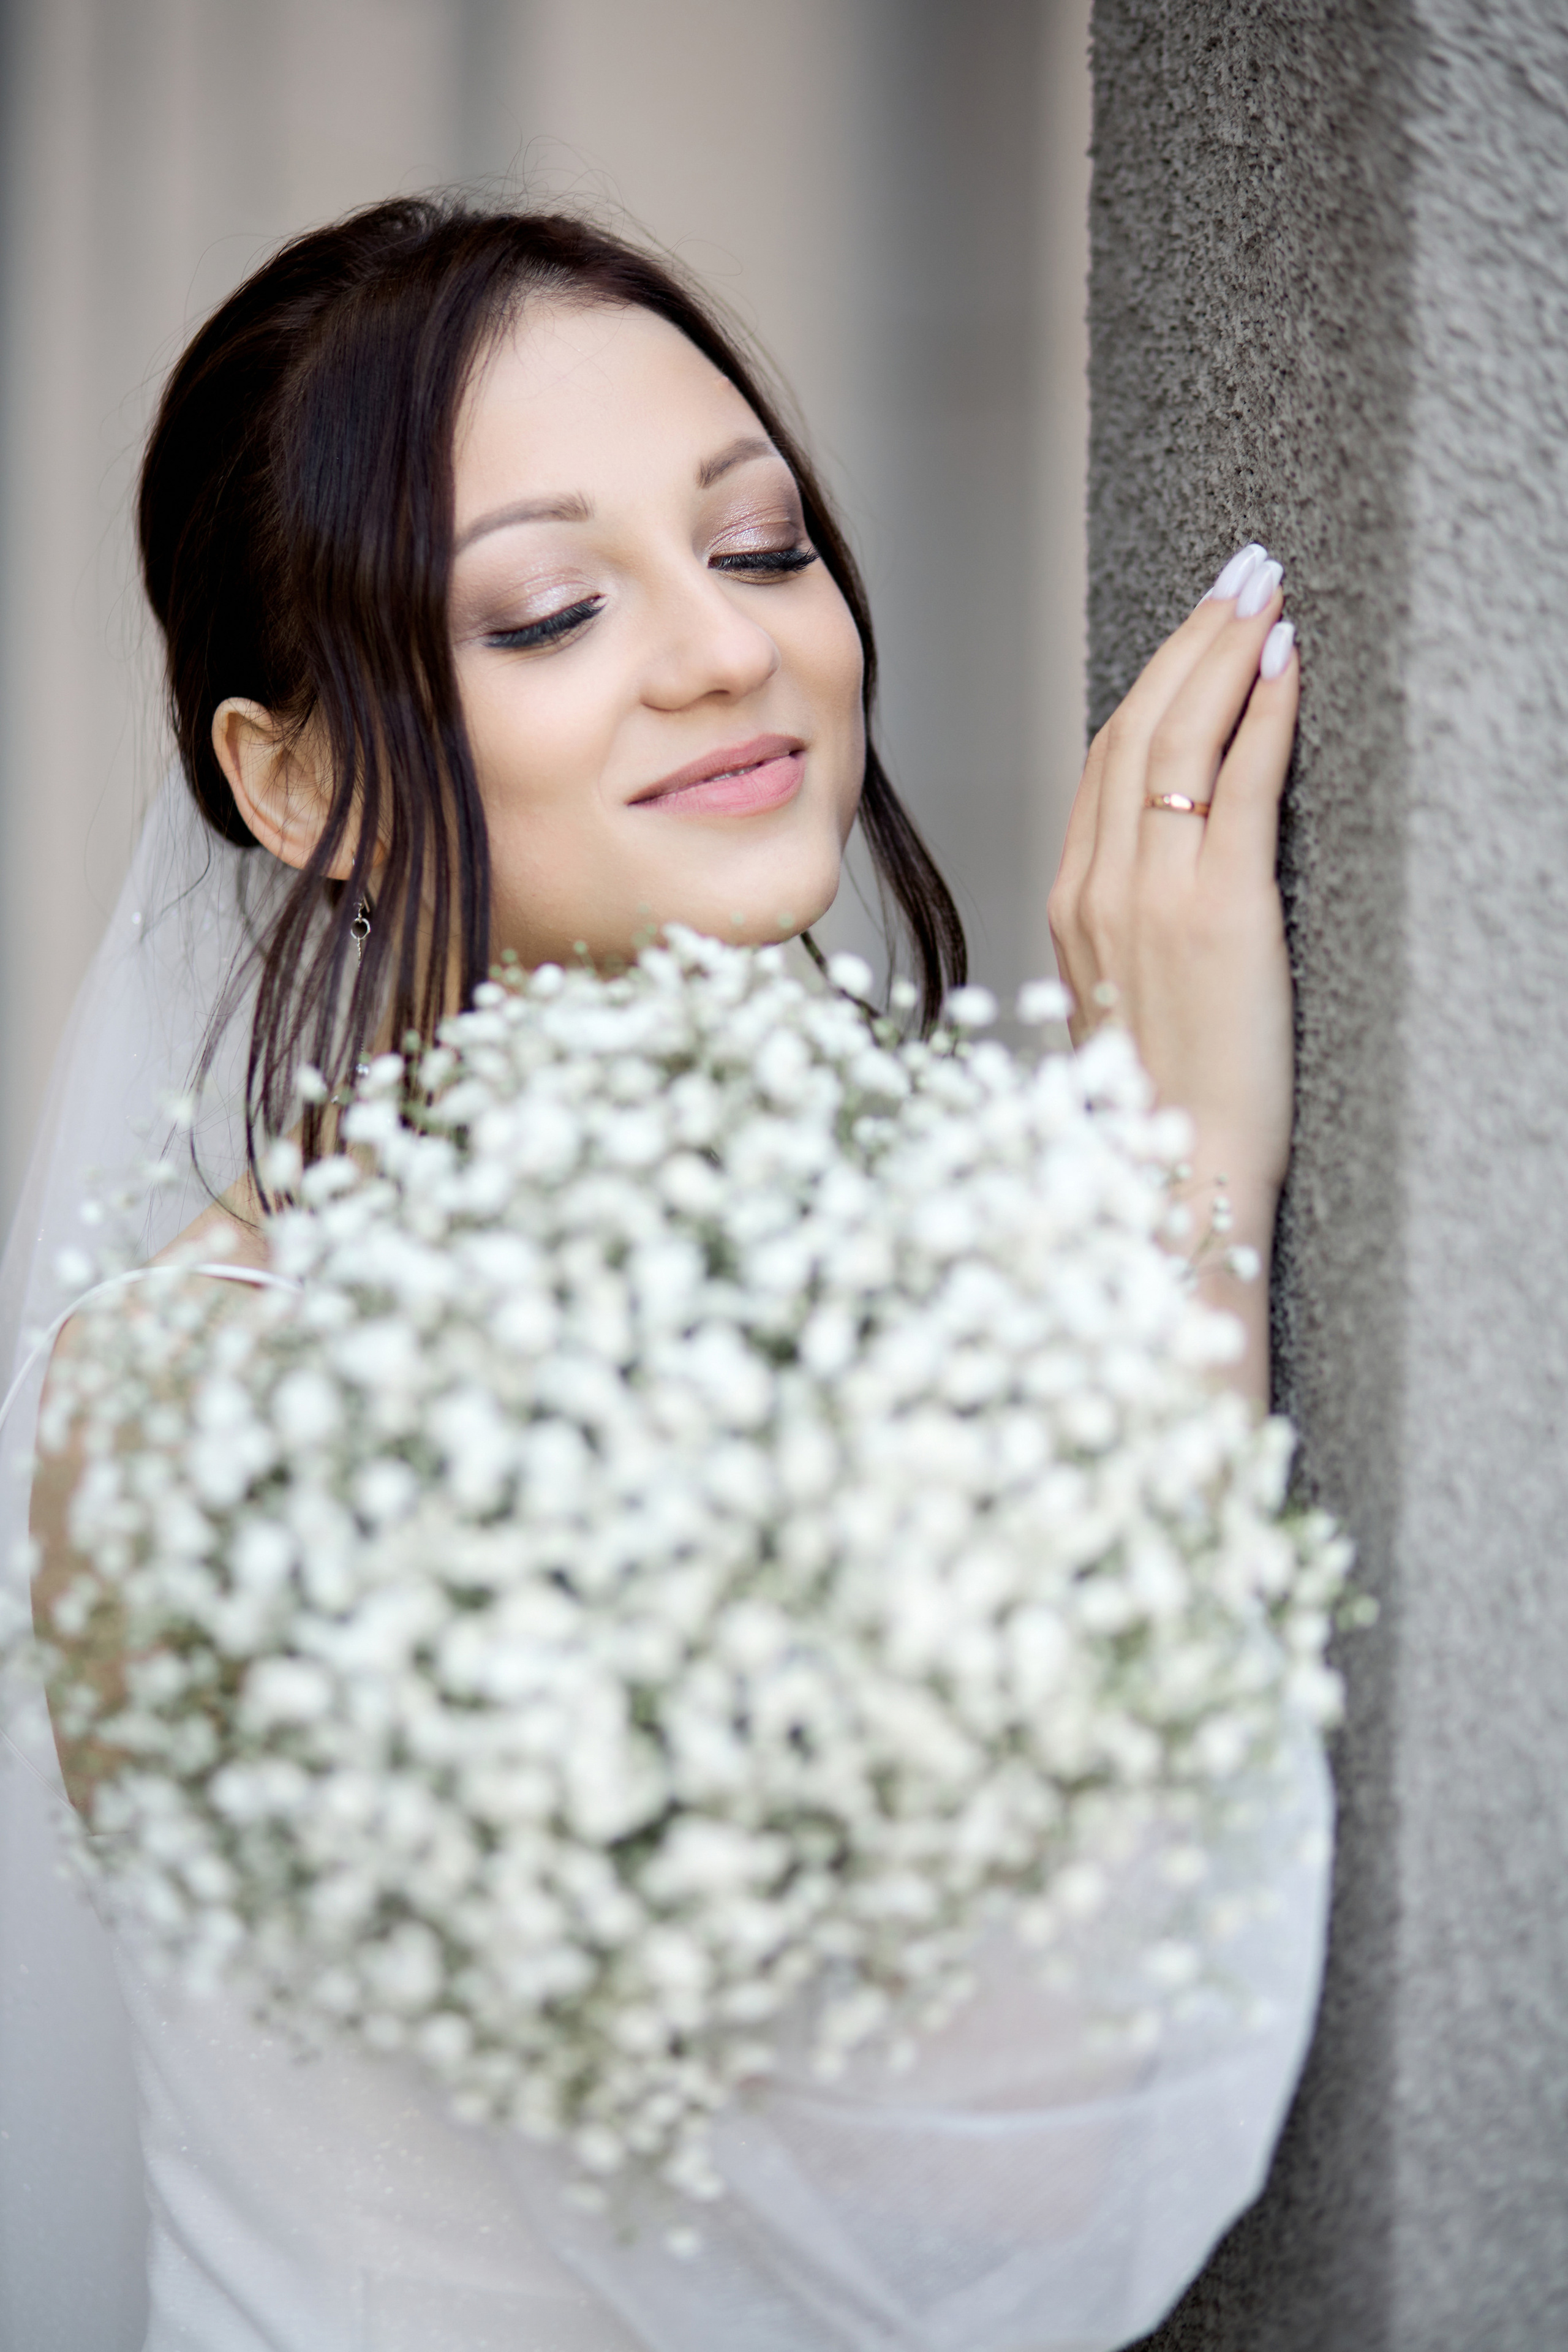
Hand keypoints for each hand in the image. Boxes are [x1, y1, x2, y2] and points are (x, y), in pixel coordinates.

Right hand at [1047, 545, 1298, 1403]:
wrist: (1169, 1186)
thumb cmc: (1152, 1116)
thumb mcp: (1121, 1007)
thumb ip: (1127, 930)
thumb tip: (1160, 872)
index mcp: (1071, 907)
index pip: (1102, 762)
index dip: (1149, 681)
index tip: (1194, 627)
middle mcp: (1098, 889)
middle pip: (1135, 728)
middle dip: (1192, 640)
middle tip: (1241, 573)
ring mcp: (1150, 898)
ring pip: (1178, 740)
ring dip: (1226, 653)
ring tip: (1265, 592)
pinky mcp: (1216, 913)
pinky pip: (1238, 788)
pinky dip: (1262, 715)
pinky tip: (1289, 666)